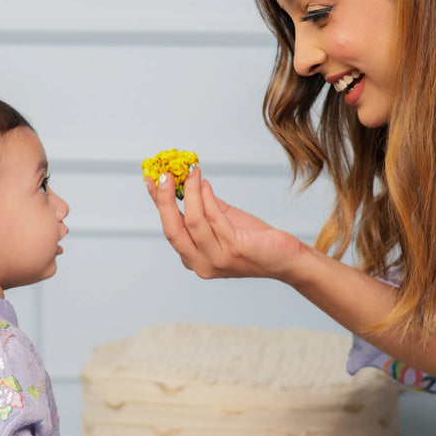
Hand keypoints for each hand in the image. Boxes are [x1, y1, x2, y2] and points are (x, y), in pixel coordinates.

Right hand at [145, 165, 305, 281]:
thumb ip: (203, 207)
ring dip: (191, 192)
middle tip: (165, 174)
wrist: (284, 258)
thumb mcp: (222, 221)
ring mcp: (217, 260)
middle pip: (173, 230)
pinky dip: (207, 199)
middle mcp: (200, 264)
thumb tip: (185, 179)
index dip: (158, 202)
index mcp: (193, 258)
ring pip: (194, 222)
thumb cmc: (253, 239)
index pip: (169, 228)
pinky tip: (206, 184)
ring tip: (192, 171)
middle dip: (165, 200)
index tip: (151, 179)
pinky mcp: (235, 251)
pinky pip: (215, 220)